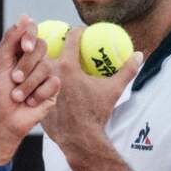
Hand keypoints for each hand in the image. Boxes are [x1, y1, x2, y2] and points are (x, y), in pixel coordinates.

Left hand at [0, 15, 60, 163]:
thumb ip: (11, 39)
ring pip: (47, 66)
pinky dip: (38, 93)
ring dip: (29, 83)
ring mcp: (45, 74)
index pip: (32, 31)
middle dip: (26, 65)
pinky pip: (54, 82)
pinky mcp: (53, 89)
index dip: (31, 36)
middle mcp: (35, 59)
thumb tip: (25, 16)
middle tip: (14, 79)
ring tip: (17, 96)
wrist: (2, 120)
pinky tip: (30, 102)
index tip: (25, 48)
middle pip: (42, 47)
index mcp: (20, 50)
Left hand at [41, 27, 142, 157]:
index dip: (77, 31)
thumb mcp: (113, 90)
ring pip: (34, 63)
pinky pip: (30, 81)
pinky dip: (33, 76)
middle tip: (60, 43)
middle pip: (46, 46)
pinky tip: (37, 74)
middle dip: (52, 41)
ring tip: (45, 57)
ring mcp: (39, 85)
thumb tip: (140, 55)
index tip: (80, 32)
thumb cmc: (95, 113)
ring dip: (38, 58)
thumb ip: (127, 71)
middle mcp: (51, 72)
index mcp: (69, 66)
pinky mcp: (33, 97)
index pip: (71, 37)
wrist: (78, 139)